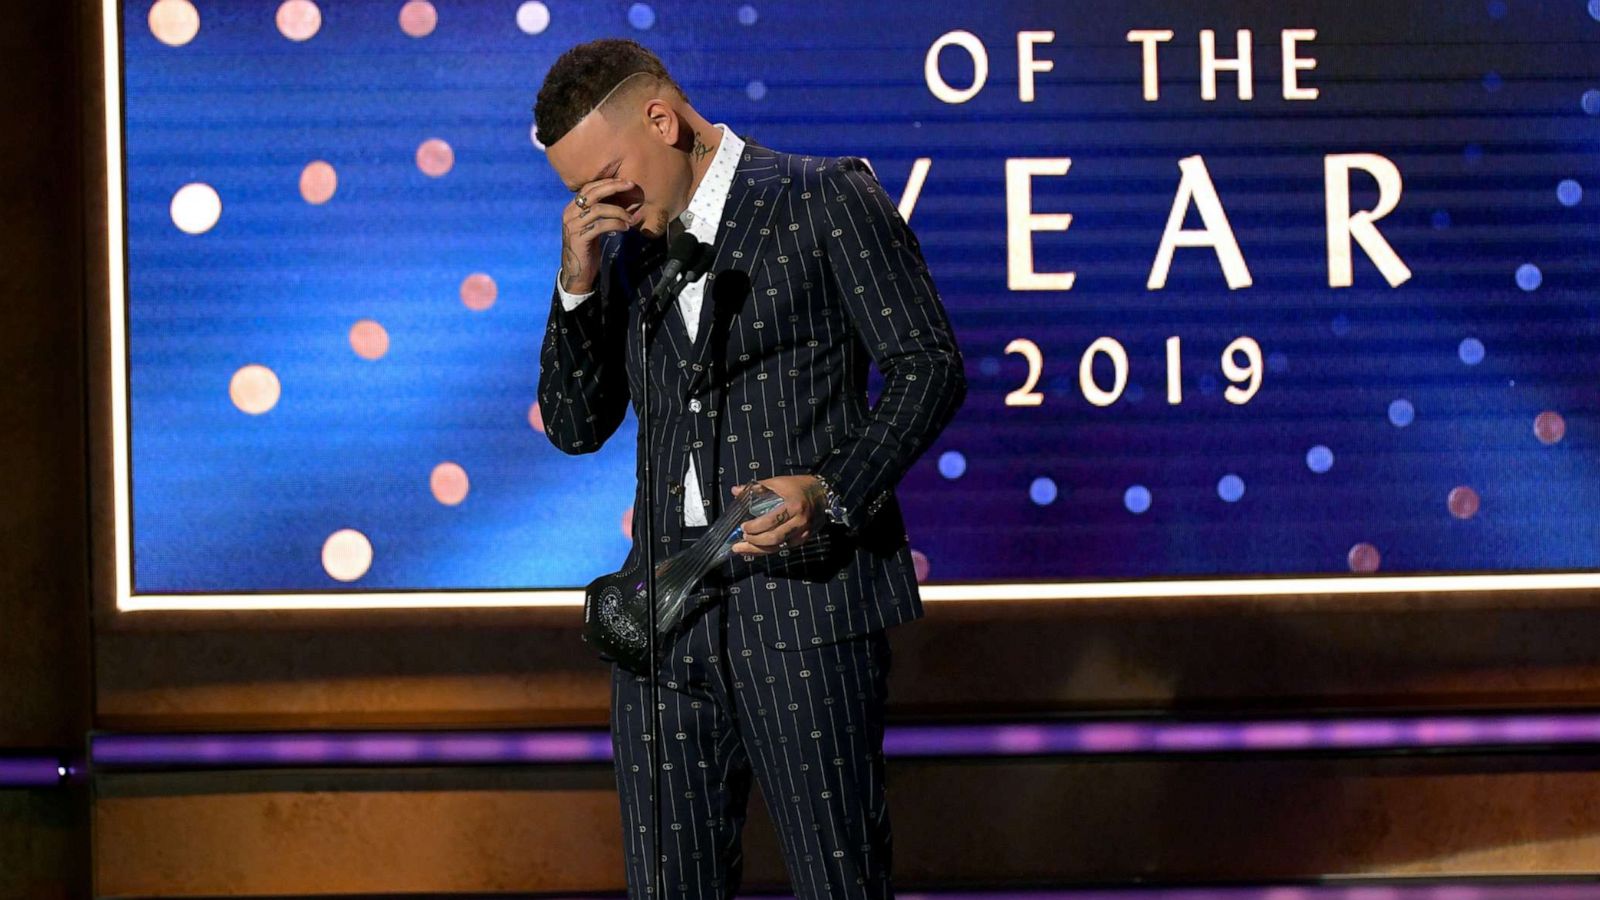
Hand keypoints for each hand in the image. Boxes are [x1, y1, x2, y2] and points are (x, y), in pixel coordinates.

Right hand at [560, 177, 642, 293]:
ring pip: (598, 209)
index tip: (625, 182)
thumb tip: (621, 198)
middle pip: (592, 194)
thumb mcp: (592, 226)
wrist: (577, 272)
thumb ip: (600, 212)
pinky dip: (616, 224)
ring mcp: (573, 226)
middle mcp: (569, 214)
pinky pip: (600, 226)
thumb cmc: (588, 248)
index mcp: (572, 208)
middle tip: (630, 186)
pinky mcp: (579, 238)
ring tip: (631, 218)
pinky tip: (625, 228)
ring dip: (619, 211)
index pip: (588, 188)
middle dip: (613, 187)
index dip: (607, 182)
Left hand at [729, 475, 826, 556]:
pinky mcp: (803, 538)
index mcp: (793, 505)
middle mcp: (800, 521)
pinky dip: (769, 550)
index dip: (755, 526)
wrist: (822, 493)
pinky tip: (757, 549)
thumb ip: (757, 488)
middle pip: (774, 538)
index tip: (743, 527)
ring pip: (779, 546)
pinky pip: (784, 548)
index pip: (771, 520)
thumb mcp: (778, 482)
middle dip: (755, 541)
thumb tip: (736, 491)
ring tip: (744, 549)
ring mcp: (803, 531)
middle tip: (741, 540)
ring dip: (759, 550)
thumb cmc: (799, 486)